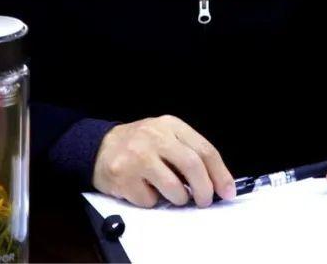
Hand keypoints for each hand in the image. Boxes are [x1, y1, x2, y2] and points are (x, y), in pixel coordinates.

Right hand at [93, 115, 235, 207]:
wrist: (99, 147)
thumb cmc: (140, 145)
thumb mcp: (165, 137)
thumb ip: (188, 153)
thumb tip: (217, 183)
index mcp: (170, 125)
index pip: (204, 149)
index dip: (220, 173)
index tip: (227, 191)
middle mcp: (154, 137)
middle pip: (192, 166)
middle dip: (205, 189)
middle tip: (205, 201)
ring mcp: (137, 156)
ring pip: (174, 187)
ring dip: (180, 199)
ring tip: (173, 195)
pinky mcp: (123, 177)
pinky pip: (150, 200)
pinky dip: (153, 201)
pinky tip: (146, 190)